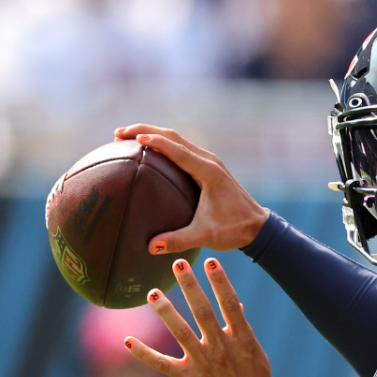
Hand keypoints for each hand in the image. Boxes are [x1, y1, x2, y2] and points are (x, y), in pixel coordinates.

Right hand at [114, 124, 269, 253]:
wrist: (258, 226)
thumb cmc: (234, 230)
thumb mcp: (206, 236)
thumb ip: (178, 240)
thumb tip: (150, 246)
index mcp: (208, 172)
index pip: (177, 150)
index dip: (155, 142)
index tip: (133, 139)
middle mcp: (209, 161)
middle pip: (173, 136)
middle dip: (145, 130)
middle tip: (118, 134)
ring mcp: (209, 161)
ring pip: (177, 139)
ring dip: (152, 134)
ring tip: (126, 138)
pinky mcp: (208, 167)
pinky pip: (182, 149)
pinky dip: (162, 145)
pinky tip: (147, 153)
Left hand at [124, 257, 277, 376]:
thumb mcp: (257, 357)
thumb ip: (243, 331)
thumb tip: (237, 306)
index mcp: (242, 340)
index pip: (230, 303)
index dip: (220, 281)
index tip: (211, 261)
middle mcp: (222, 348)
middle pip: (203, 311)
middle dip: (190, 286)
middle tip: (178, 264)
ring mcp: (205, 364)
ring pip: (181, 331)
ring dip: (166, 311)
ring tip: (152, 293)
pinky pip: (162, 365)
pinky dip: (143, 353)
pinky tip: (127, 340)